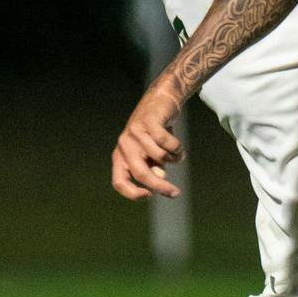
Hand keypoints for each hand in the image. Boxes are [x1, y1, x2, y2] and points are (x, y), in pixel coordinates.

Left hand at [111, 86, 182, 200]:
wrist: (161, 100)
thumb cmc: (155, 133)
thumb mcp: (150, 154)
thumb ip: (152, 168)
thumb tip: (158, 177)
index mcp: (120, 156)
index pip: (119, 181)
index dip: (132, 193)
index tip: (150, 196)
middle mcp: (124, 144)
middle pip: (141, 173)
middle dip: (160, 186)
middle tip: (175, 193)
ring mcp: (135, 132)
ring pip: (159, 157)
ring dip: (174, 159)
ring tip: (177, 154)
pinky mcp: (149, 121)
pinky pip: (167, 143)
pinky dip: (177, 148)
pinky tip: (178, 147)